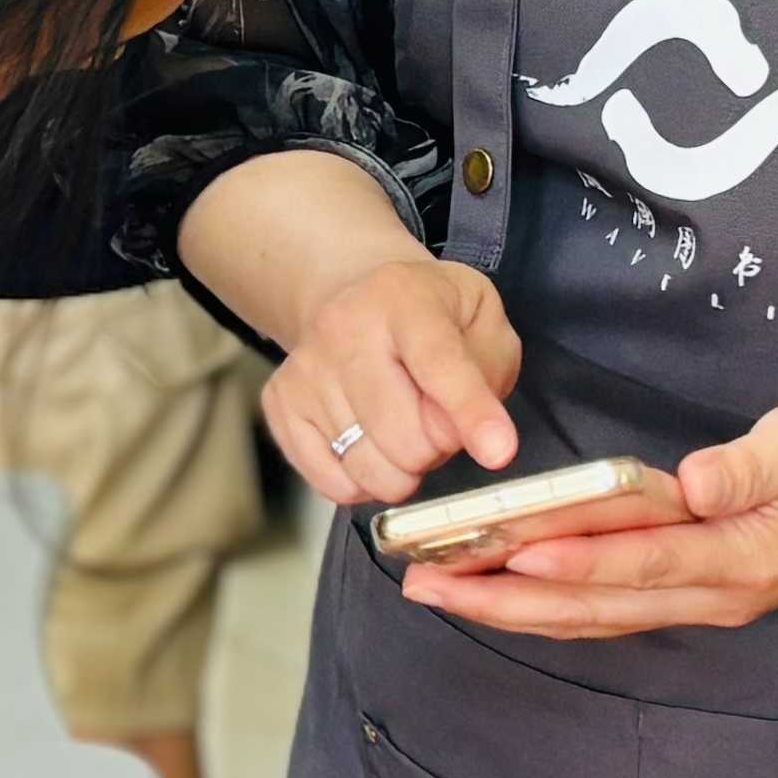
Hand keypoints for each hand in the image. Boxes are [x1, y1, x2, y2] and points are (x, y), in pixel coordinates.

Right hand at [266, 252, 523, 507]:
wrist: (351, 294)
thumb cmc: (430, 316)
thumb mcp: (481, 320)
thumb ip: (486, 373)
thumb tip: (456, 434)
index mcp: (404, 298)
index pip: (440, 365)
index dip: (471, 413)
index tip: (498, 451)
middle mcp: (342, 328)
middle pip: (405, 437)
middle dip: (436, 449)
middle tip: (436, 422)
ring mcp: (304, 369)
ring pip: (369, 468)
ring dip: (402, 469)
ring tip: (403, 430)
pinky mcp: (279, 403)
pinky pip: (332, 483)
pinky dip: (363, 481)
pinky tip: (370, 445)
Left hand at [409, 389, 777, 640]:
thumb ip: (753, 463)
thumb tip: (692, 482)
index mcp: (746, 554)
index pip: (644, 561)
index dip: (578, 557)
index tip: (514, 548)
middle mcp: (718, 591)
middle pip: (597, 604)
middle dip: (507, 595)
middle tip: (427, 579)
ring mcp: (706, 598)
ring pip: (593, 615)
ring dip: (513, 604)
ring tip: (440, 588)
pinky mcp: (697, 589)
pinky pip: (610, 608)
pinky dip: (549, 602)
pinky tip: (501, 590)